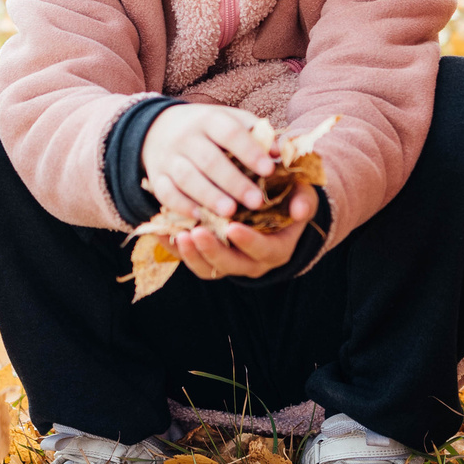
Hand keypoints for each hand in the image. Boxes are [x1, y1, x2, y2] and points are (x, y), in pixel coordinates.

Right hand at [142, 104, 277, 218]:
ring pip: (187, 177)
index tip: (269, 170)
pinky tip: (200, 217)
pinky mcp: (157, 176)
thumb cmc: (208, 130)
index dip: (249, 151)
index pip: (230, 132)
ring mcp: (169, 156)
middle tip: (256, 202)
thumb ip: (255, 134)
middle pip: (209, 159)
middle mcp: (186, 136)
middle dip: (233, 182)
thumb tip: (280, 151)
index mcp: (210, 119)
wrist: (158, 127)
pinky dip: (181, 206)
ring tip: (230, 212)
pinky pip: (166, 193)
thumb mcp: (229, 121)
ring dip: (209, 196)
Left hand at [177, 185, 315, 279]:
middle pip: (230, 265)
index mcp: (277, 249)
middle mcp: (252, 262)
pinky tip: (160, 230)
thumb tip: (300, 210)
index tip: (233, 227)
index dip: (248, 242)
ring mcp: (229, 262)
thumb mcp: (303, 196)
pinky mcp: (209, 257)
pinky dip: (173, 247)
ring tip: (177, 233)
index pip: (262, 250)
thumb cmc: (290, 199)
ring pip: (207, 268)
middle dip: (212, 251)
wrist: (275, 209)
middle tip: (195, 232)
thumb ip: (303, 200)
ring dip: (190, 254)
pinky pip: (189, 258)